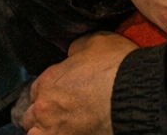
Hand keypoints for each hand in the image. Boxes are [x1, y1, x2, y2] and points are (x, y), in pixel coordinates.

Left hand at [19, 33, 135, 134]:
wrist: (134, 95)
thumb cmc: (116, 66)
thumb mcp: (95, 42)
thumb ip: (75, 51)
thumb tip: (72, 55)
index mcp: (48, 80)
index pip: (37, 90)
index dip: (48, 93)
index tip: (60, 96)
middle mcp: (44, 107)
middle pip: (31, 115)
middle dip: (43, 114)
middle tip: (60, 115)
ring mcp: (53, 130)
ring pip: (35, 134)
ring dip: (44, 130)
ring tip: (60, 128)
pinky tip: (69, 133)